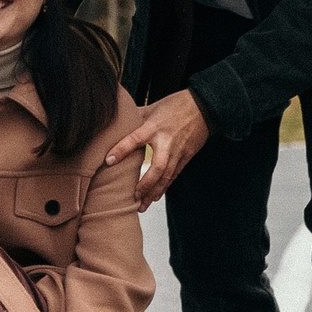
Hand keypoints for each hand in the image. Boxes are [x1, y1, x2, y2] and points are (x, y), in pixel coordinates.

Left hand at [102, 90, 209, 210]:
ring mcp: (178, 151)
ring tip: (142, 206)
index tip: (108, 161)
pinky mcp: (186, 156)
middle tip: (134, 198)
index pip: (134, 140)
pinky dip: (164, 187)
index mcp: (154, 127)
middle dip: (145, 185)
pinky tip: (156, 196)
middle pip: (157, 168)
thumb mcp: (152, 107)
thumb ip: (135, 118)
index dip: (121, 150)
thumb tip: (116, 122)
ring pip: (167, 177)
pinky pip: (174, 175)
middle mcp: (166, 142)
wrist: (203, 107)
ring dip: (154, 192)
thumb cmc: (175, 105)